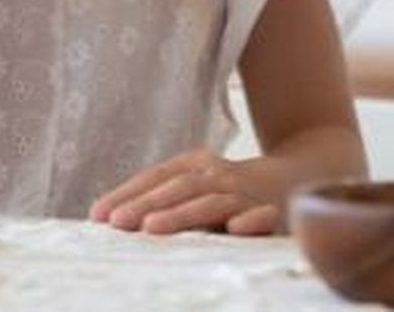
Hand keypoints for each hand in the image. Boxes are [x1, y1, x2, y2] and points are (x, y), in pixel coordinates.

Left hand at [90, 149, 284, 234]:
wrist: (295, 179)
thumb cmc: (230, 194)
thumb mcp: (197, 191)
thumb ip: (164, 202)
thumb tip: (111, 219)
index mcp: (196, 165)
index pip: (157, 177)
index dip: (127, 193)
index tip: (98, 215)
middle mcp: (219, 174)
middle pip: (179, 187)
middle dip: (146, 204)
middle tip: (118, 222)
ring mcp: (246, 194)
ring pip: (211, 201)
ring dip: (181, 214)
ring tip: (152, 228)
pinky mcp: (273, 213)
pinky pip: (262, 217)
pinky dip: (251, 221)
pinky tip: (235, 229)